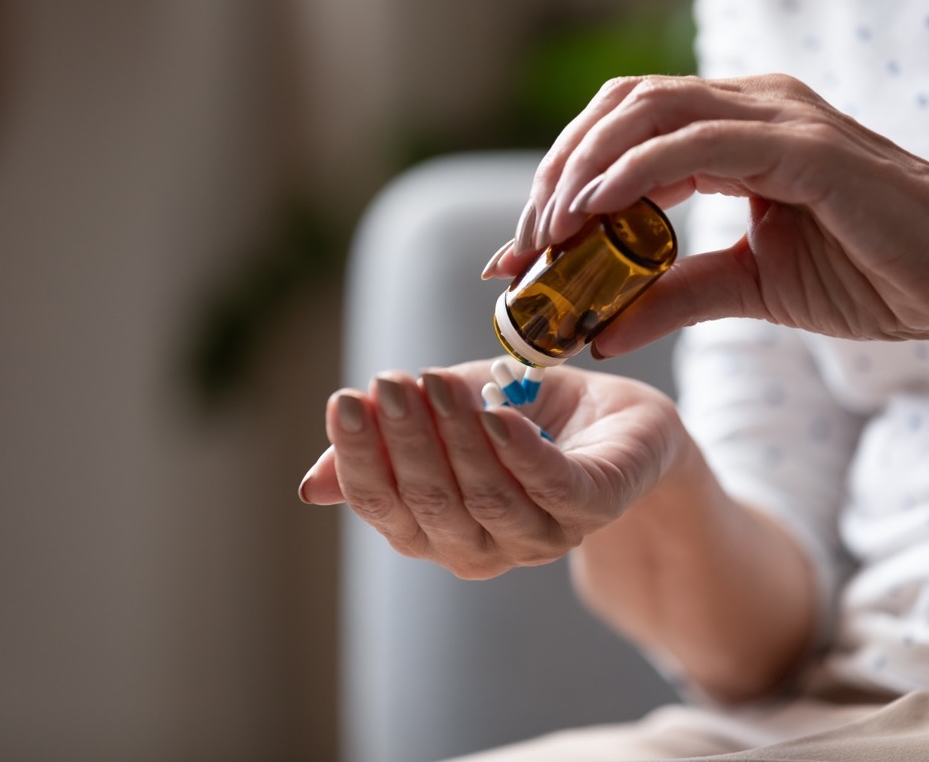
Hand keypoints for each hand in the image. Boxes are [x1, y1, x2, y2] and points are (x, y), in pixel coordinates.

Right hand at [300, 360, 683, 579]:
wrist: (616, 420)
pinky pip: (552, 488)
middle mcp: (486, 546)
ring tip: (435, 382)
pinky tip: (496, 416)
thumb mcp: (445, 421)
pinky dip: (520, 455)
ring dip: (456, 439)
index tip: (345, 400)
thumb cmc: (522, 418)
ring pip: (487, 497)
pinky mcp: (594, 506)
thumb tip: (312, 486)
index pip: (385, 506)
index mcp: (439, 530)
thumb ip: (389, 445)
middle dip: (406, 441)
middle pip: (432, 504)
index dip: (361, 459)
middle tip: (391, 382)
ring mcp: (542, 534)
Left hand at [485, 74, 928, 361]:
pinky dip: (632, 174)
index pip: (623, 134)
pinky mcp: (803, 147)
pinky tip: (591, 214)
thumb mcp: (748, 290)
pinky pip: (695, 144)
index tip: (519, 254)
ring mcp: (778, 117)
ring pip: (646, 113)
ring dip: (581, 172)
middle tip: (520, 247)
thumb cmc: (870, 277)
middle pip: (619, 111)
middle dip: (556, 175)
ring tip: (544, 236)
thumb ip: (672, 297)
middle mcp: (752, 106)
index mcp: (737, 131)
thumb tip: (599, 331)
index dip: (561, 184)